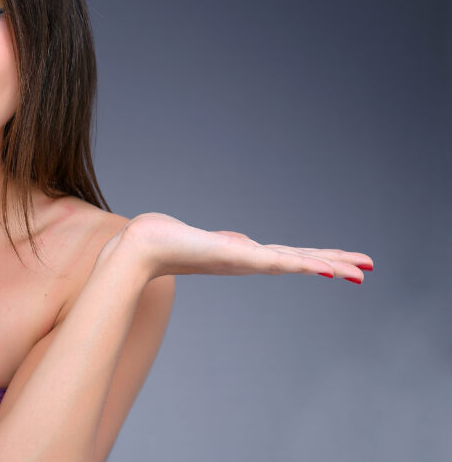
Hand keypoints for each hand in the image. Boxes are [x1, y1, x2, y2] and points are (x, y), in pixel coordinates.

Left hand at [115, 212, 372, 282]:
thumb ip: (223, 243)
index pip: (289, 256)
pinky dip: (302, 264)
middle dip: (336, 264)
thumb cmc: (162, 240)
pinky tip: (323, 268)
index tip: (344, 264)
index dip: (318, 259)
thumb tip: (237, 242)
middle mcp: (248, 260)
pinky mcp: (236, 256)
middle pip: (301, 260)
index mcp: (243, 255)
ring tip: (359, 271)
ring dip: (329, 265)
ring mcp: (244, 260)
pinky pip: (276, 261)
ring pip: (295, 262)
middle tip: (369, 269)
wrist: (141, 247)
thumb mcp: (203, 239)